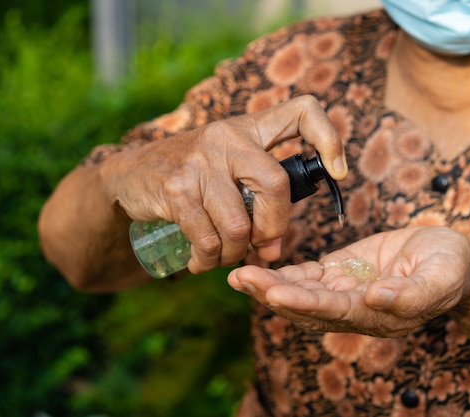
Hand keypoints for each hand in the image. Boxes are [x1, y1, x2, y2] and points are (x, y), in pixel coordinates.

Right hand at [101, 95, 347, 273]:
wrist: (131, 174)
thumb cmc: (193, 175)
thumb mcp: (227, 166)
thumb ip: (257, 197)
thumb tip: (274, 248)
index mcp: (248, 128)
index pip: (301, 111)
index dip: (328, 138)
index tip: (338, 172)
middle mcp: (226, 137)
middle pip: (275, 185)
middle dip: (274, 228)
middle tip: (262, 247)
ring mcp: (199, 161)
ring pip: (238, 225)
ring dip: (235, 253)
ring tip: (225, 256)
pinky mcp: (175, 189)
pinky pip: (208, 240)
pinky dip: (208, 261)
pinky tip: (201, 262)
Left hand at [227, 227, 469, 336]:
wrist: (449, 259)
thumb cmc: (450, 268)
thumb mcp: (441, 276)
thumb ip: (411, 293)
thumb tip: (375, 299)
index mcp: (377, 316)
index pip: (332, 311)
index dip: (302, 304)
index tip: (273, 294)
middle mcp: (354, 309)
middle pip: (305, 307)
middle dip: (271, 294)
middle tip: (240, 279)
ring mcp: (344, 291)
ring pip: (300, 291)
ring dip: (268, 284)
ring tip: (238, 275)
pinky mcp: (339, 273)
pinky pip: (307, 276)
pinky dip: (283, 272)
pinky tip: (258, 266)